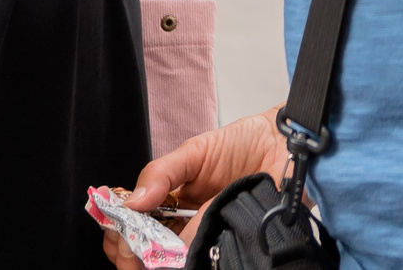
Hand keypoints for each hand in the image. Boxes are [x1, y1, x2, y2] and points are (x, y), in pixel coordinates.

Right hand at [99, 111, 290, 267]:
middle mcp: (187, 229)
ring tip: (154, 252)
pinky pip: (206, 260)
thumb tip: (132, 204)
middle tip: (131, 249)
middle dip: (131, 254)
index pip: (135, 230)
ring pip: (174, 263)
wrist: (284, 145)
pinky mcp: (233, 247)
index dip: (121, 237)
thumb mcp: (194, 151)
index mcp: (171, 206)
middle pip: (148, 254)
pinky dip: (189, 260)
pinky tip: (181, 256)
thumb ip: (161, 173)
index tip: (117, 235)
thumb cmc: (242, 144)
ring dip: (157, 260)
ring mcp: (209, 240)